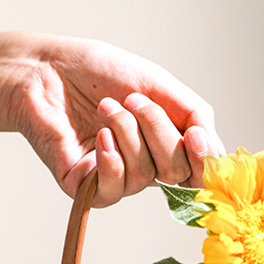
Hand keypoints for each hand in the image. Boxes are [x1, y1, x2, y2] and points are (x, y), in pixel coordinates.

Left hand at [10, 34, 224, 205]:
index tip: (196, 136)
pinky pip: (116, 189)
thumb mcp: (158, 85)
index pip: (200, 169)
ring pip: (147, 177)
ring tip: (105, 109)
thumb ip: (195, 116)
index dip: (205, 161)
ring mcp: (118, 180)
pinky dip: (111, 159)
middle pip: (177, 172)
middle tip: (132, 100)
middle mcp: (146, 165)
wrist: (44, 72)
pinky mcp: (89, 190)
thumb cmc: (97, 74)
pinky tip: (99, 136)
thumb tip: (219, 152)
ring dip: (128, 134)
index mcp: (166, 141)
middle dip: (158, 131)